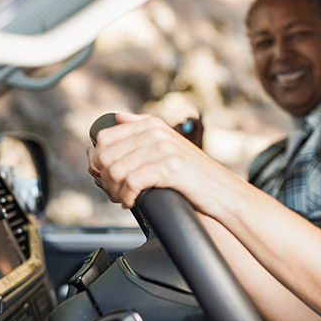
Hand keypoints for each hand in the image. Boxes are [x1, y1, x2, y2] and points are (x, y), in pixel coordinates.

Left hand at [87, 112, 234, 215]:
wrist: (223, 192)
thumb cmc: (194, 174)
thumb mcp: (169, 144)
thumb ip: (143, 127)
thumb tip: (117, 117)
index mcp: (152, 124)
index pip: (104, 137)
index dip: (97, 160)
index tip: (104, 176)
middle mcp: (156, 132)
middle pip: (106, 155)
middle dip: (104, 179)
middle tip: (114, 192)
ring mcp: (163, 148)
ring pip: (116, 171)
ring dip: (114, 191)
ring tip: (123, 199)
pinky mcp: (169, 168)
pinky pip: (131, 183)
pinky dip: (127, 197)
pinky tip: (132, 202)